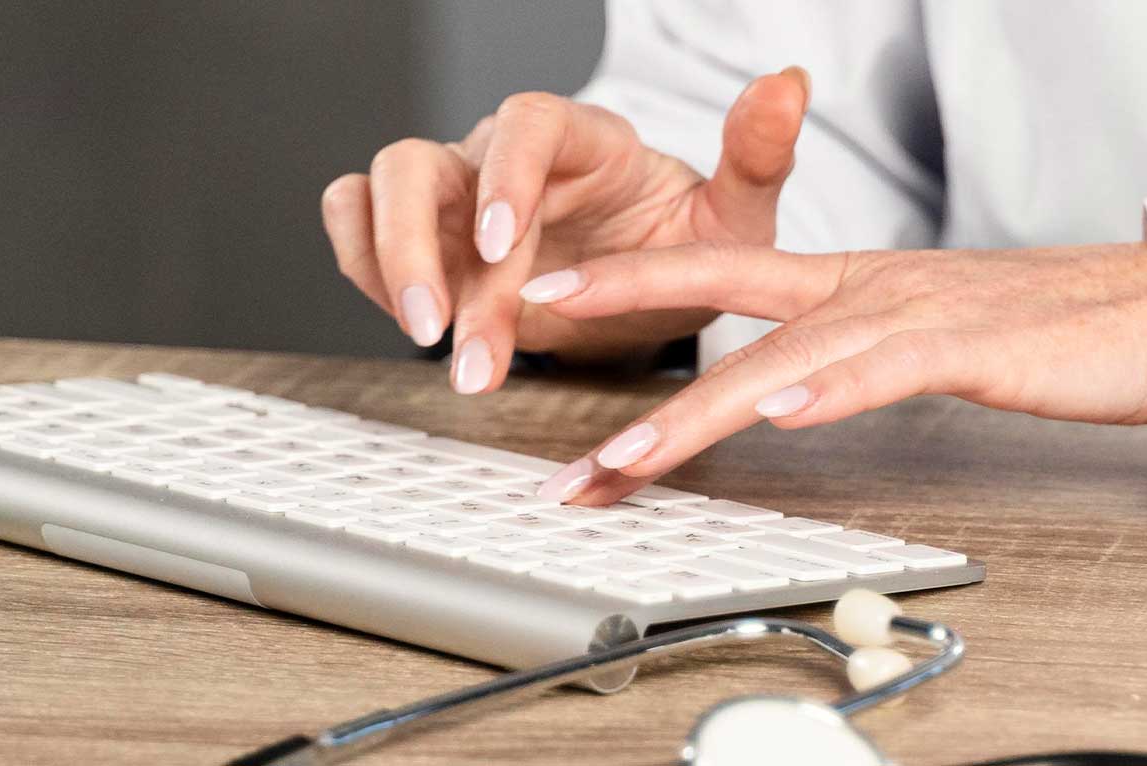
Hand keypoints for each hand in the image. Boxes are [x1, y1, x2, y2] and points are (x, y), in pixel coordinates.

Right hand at [321, 68, 811, 391]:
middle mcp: (501, 159)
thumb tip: (787, 87)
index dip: (503, 176)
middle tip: (447, 330)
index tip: (501, 243)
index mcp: (579, 139)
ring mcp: (452, 199)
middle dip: (423, 248)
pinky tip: (413, 326)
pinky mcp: (423, 243)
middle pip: (421, 162)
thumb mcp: (734, 217)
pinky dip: (365, 268)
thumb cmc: (682, 246)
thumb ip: (756, 156)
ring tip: (433, 343)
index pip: (524, 124)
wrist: (649, 295)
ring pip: (375, 193)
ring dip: (388, 267)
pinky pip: (359, 232)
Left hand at [523, 242, 1146, 504]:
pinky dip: (830, 390)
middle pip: (726, 290)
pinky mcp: (978, 347)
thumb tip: (788, 390)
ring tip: (627, 455)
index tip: (553, 293)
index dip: (634, 274)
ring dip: (700, 407)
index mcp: (856, 281)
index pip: (723, 268)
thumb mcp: (930, 337)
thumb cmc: (1053, 333)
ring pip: (787, 351)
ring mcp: (920, 311)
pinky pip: (889, 368)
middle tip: (531, 325)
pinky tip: (779, 413)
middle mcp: (872, 286)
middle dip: (622, 305)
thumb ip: (853, 358)